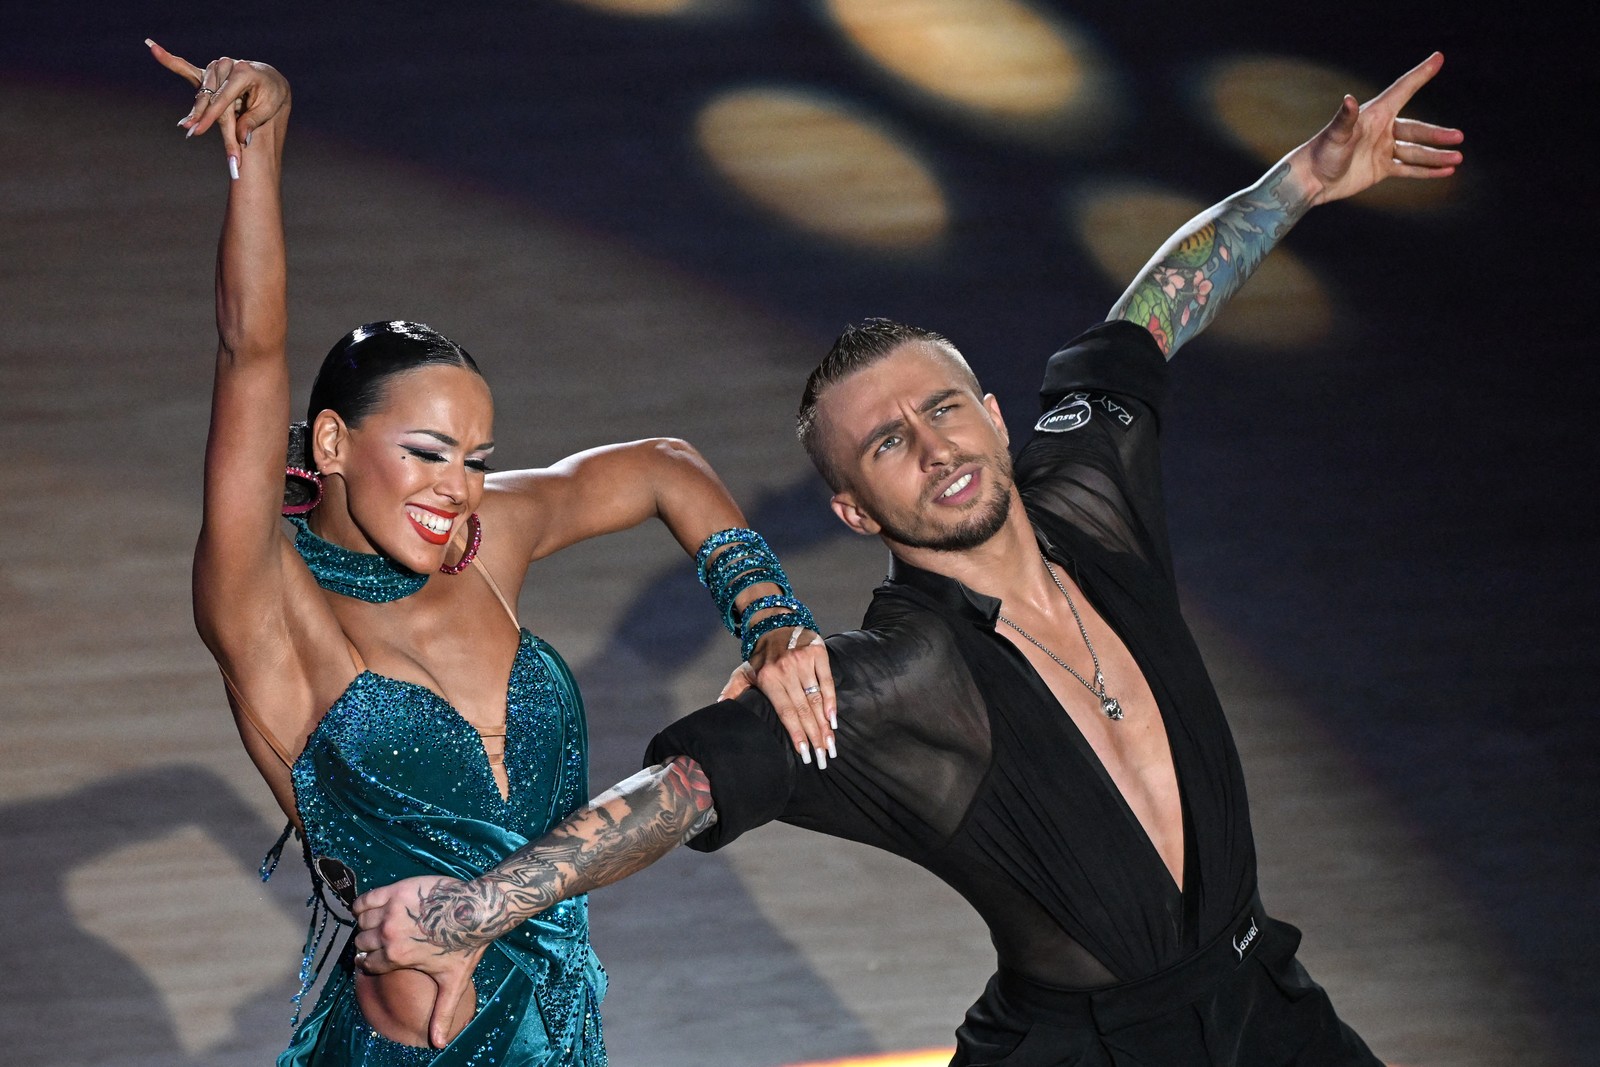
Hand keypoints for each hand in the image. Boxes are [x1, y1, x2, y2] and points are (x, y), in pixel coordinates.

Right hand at [146, 40, 290, 170]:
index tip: (199, 131)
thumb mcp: (269, 109)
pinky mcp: (208, 72)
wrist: (270, 79)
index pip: (223, 99)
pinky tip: (152, 47)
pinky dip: (170, 60)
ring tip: (188, 127)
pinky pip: (185, 67)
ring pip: (203, 94)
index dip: (211, 117)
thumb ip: (253, 122)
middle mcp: (227, 65)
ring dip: (197, 111)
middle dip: (204, 119)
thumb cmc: (272, 95)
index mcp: (244, 72)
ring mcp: (216, 67)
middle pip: (211, 98)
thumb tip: (243, 139)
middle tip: (193, 135)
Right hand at [352, 875, 484, 1048]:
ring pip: (363, 921)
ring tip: (383, 924)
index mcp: (396, 957)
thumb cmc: (467, 946)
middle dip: (370, 943)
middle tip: (384, 940)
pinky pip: (364, 899)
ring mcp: (390, 911)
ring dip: (368, 924)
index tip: (379, 958)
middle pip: (363, 942)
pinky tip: (374, 908)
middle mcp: (388, 934)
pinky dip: (364, 904)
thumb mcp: (453, 982)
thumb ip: (442, 1012)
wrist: (478, 909)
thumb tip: (439, 1044)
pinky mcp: (395, 890)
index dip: (373, 962)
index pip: (367, 963)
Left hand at [720, 627, 836, 767]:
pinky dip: (831, 701)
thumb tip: (721, 705)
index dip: (796, 734)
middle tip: (823, 757)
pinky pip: (827, 681)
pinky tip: (833, 720)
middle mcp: (786, 670)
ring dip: (825, 725)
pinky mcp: (818, 653)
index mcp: (768, 678)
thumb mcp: (743, 671)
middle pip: (803, 710)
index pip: (785, 712)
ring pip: (816, 699)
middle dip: (815, 736)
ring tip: (831, 745)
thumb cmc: (760, 655)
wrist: (774, 623)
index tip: (805, 753)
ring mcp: (803, 661)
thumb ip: (734, 690)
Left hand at [1291, 52, 1462, 206]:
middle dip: (1437, 134)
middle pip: (1416, 129)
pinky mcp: (1380, 168)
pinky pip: (1408, 169)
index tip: (1438, 58)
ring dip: (1436, 155)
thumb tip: (1349, 99)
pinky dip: (1426, 171)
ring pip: (1415, 152)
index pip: (1403, 90)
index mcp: (1375, 115)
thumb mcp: (1335, 135)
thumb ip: (1345, 118)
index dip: (1421, 74)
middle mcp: (1382, 130)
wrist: (1311, 180)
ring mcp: (1382, 150)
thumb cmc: (1320, 153)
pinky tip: (1445, 171)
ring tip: (1457, 159)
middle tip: (1458, 137)